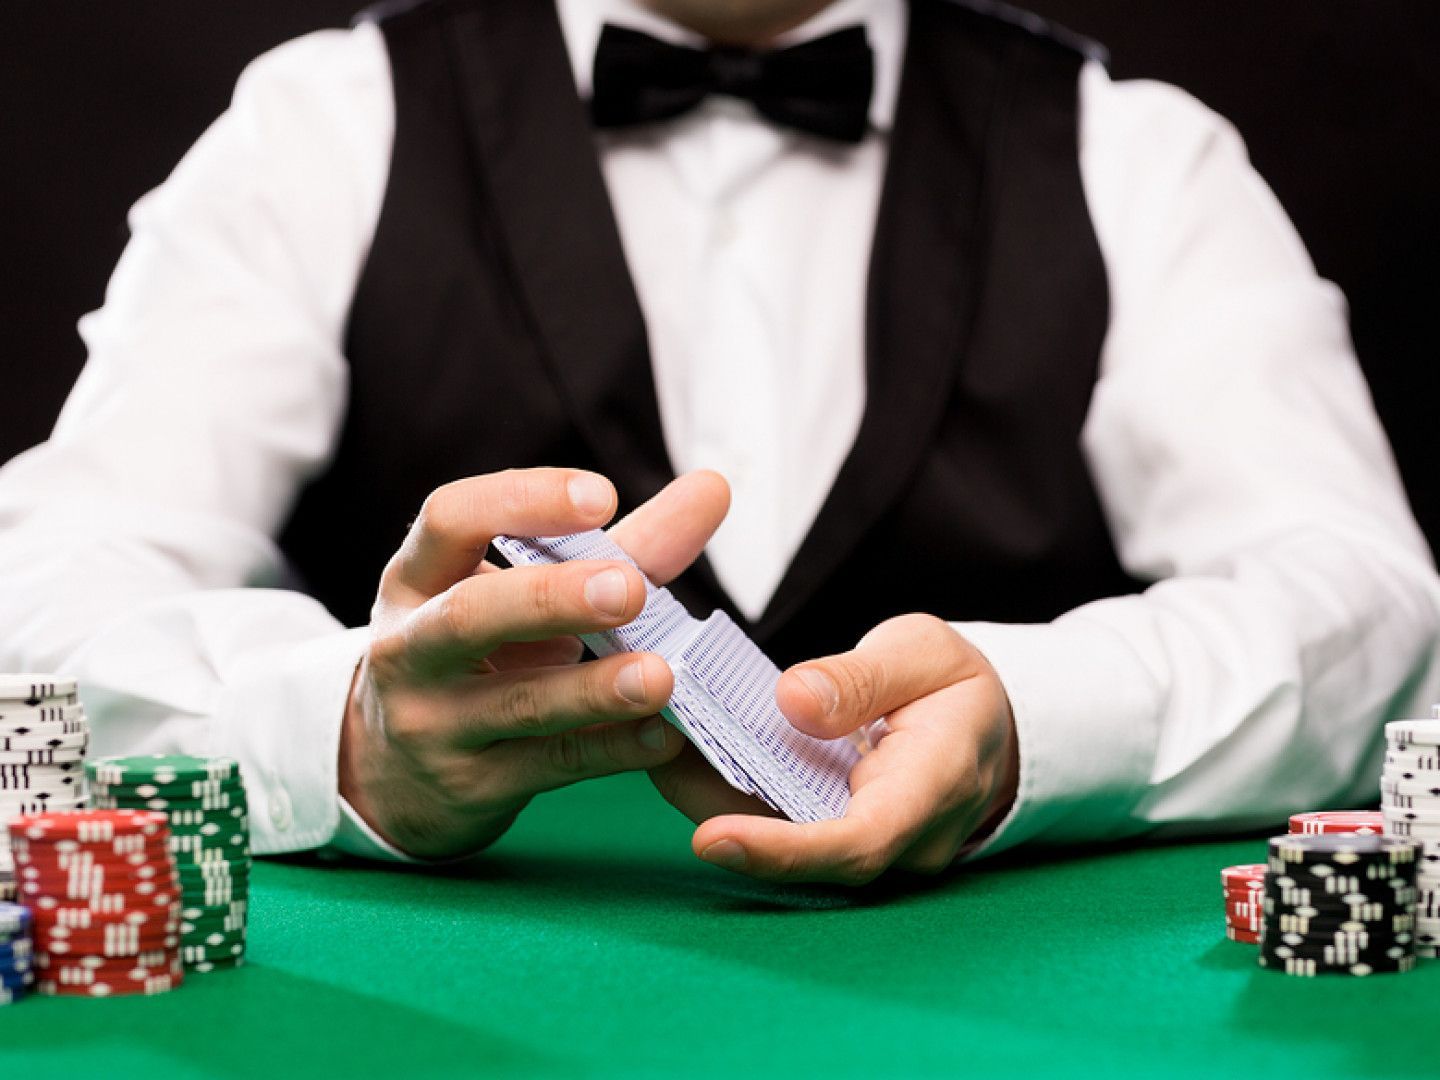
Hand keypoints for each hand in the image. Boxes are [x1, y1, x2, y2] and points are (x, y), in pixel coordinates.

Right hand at [341, 467, 729, 858]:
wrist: (394, 772)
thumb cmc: (480, 655)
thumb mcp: (522, 594)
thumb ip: (618, 545)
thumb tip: (712, 487)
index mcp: (418, 578)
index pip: (449, 519)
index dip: (522, 501)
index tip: (601, 496)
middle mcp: (411, 648)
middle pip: (472, 615)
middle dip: (553, 598)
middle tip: (630, 587)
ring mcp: (434, 724)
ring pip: (517, 703)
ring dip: (594, 689)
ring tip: (661, 676)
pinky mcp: (473, 786)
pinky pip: (552, 765)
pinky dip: (612, 749)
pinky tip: (664, 734)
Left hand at [650, 614, 1018, 883]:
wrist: (988, 725)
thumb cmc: (957, 686)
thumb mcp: (924, 653)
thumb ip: (862, 678)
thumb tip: (793, 701)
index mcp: (935, 788)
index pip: (860, 842)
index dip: (783, 849)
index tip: (711, 838)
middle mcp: (904, 839)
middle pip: (809, 854)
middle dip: (726, 819)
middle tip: (657, 762)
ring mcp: (874, 849)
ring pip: (788, 845)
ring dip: (717, 804)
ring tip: (660, 746)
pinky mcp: (843, 839)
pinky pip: (785, 830)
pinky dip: (733, 797)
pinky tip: (687, 755)